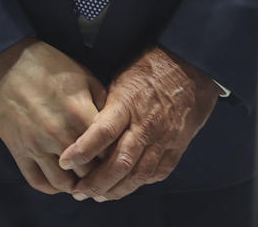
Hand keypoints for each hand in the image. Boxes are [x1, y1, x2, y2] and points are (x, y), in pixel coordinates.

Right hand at [0, 39, 106, 194]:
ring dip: (75, 184)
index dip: (116, 154)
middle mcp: (61, 136)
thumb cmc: (48, 65)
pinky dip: (51, 187)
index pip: (108, 150)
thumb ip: (102, 102)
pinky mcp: (18, 152)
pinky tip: (60, 180)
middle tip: (105, 171)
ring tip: (83, 179)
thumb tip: (116, 123)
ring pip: (63, 183)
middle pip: (89, 171)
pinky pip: (37, 181)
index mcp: (81, 115)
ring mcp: (37, 147)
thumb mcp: (84, 76)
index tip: (119, 154)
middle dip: (99, 173)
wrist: (6, 63)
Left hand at [58, 46, 216, 201]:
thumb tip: (85, 131)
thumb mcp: (121, 78)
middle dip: (96, 183)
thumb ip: (106, 108)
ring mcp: (165, 137)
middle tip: (79, 191)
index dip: (82, 150)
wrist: (192, 62)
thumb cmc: (151, 66)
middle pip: (120, 163)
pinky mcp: (179, 143)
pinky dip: (141, 182)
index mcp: (129, 103)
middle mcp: (146, 124)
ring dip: (117, 190)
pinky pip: (159, 171)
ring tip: (100, 195)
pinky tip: (129, 184)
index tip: (64, 161)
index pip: (103, 132)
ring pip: (139, 174)